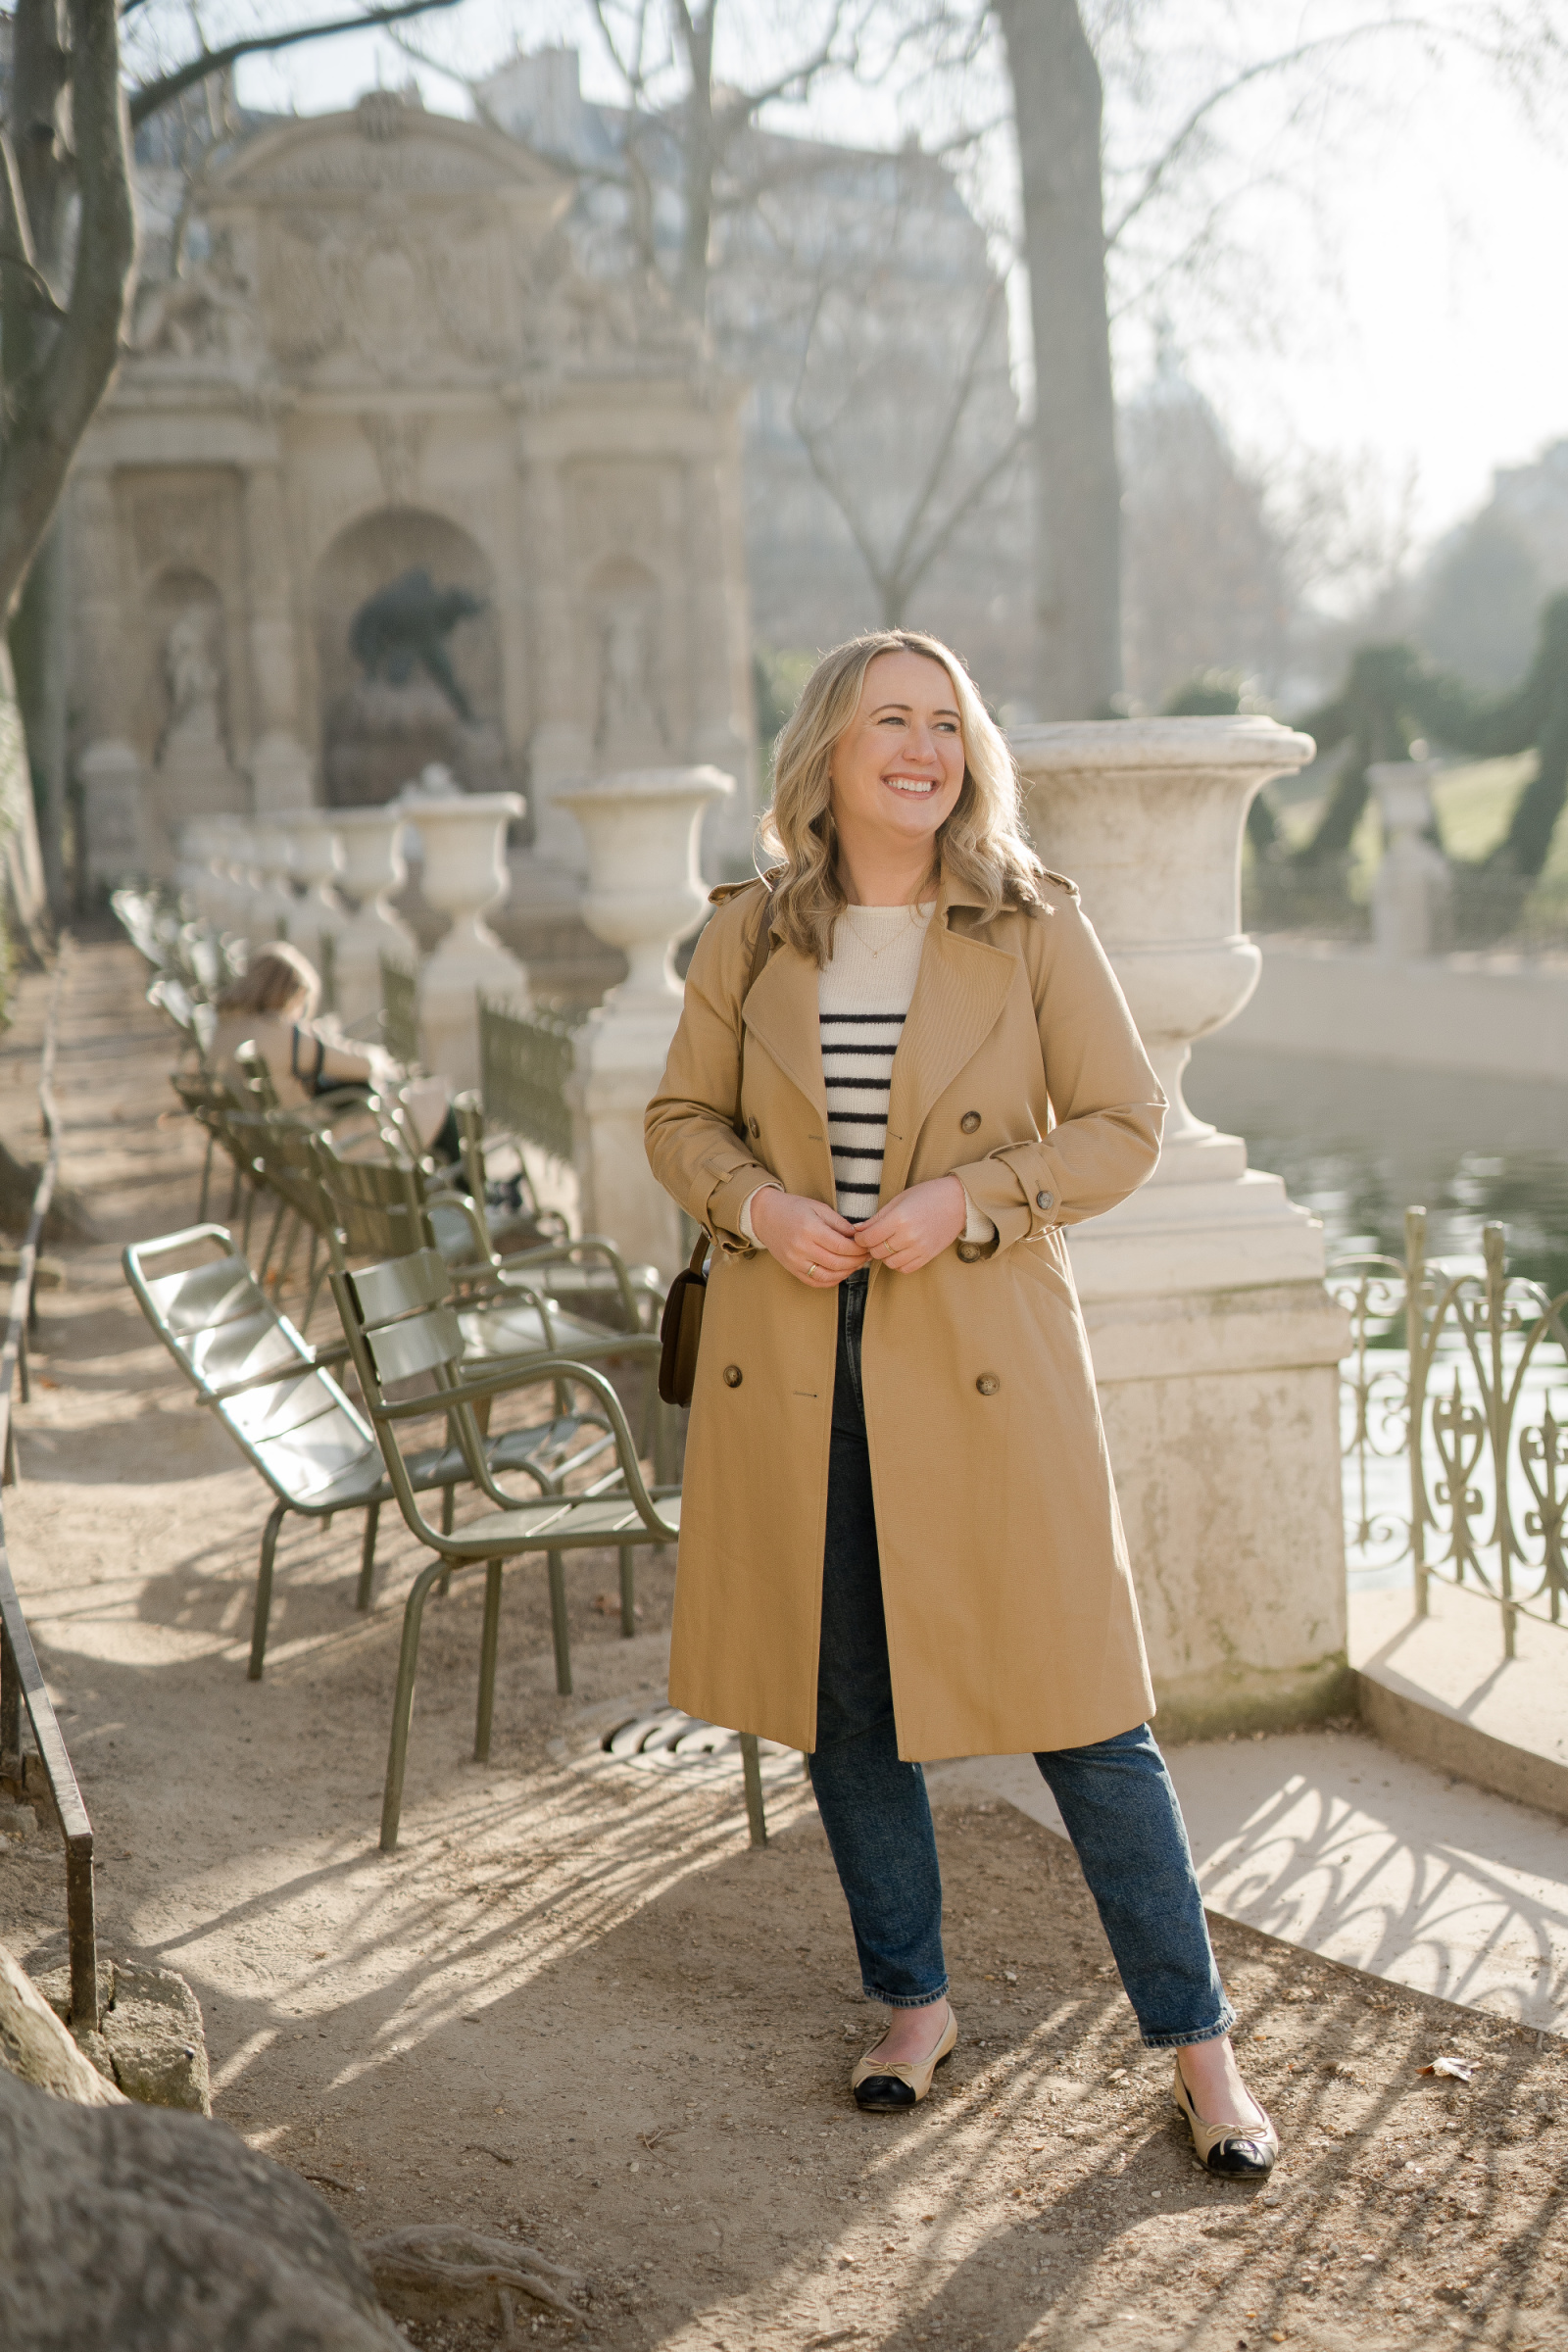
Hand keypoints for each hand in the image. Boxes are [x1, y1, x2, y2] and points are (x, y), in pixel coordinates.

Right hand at [749, 1189, 865, 1286]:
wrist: (764, 1216)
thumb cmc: (793, 1208)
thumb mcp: (818, 1207)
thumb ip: (839, 1223)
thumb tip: (858, 1236)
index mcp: (810, 1229)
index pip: (841, 1246)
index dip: (858, 1249)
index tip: (868, 1246)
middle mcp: (801, 1248)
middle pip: (836, 1262)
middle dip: (856, 1261)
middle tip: (867, 1256)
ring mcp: (795, 1261)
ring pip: (827, 1276)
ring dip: (846, 1273)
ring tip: (856, 1264)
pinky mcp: (791, 1269)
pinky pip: (815, 1282)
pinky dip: (831, 1281)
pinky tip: (841, 1273)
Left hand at [856, 1176, 966, 1273]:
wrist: (958, 1201)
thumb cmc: (928, 1195)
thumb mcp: (899, 1200)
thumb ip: (877, 1217)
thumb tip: (858, 1229)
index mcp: (899, 1219)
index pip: (868, 1238)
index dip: (860, 1238)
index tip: (860, 1235)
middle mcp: (908, 1236)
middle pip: (877, 1251)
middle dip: (870, 1246)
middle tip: (873, 1238)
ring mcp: (919, 1248)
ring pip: (889, 1262)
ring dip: (884, 1255)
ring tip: (887, 1244)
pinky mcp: (928, 1256)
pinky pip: (905, 1268)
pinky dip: (897, 1263)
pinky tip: (899, 1252)